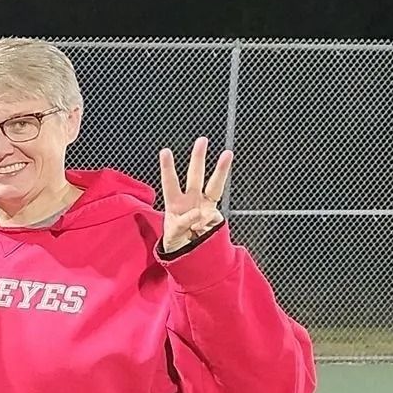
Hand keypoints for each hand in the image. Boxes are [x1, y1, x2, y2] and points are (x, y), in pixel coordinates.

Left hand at [159, 136, 231, 253]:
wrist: (192, 253)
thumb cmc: (177, 240)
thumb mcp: (172, 236)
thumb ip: (182, 225)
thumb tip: (200, 214)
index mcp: (175, 203)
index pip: (170, 182)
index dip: (168, 168)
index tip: (166, 151)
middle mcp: (191, 200)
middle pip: (195, 176)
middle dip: (198, 158)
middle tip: (202, 140)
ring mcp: (206, 206)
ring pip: (215, 185)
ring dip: (221, 169)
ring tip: (227, 153)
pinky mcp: (216, 216)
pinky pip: (214, 217)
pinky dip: (207, 225)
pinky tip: (200, 233)